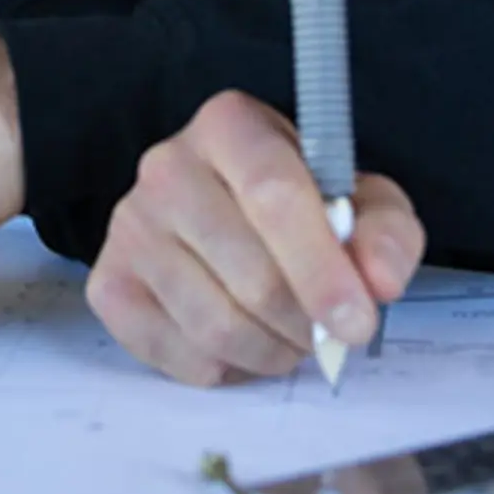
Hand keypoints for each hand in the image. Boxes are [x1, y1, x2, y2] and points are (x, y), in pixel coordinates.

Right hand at [87, 90, 423, 385]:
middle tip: (327, 333)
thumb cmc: (301, 206)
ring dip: (270, 351)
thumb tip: (378, 281)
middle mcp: (167, 166)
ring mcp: (129, 225)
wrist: (230, 212)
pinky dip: (223, 366)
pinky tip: (241, 344)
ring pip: (214, 322)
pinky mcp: (108, 282)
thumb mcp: (362, 202)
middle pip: (250, 273)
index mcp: (231, 126)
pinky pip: (174, 351)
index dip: (321, 268)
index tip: (357, 322)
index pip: (275, 196)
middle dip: (304, 321)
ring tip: (290, 338)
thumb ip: (385, 234)